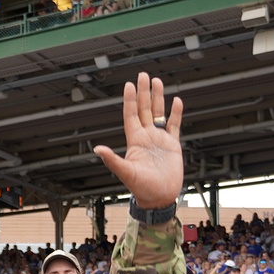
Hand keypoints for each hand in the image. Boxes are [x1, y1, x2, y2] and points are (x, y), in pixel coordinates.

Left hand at [93, 73, 183, 209]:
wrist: (159, 198)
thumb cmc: (141, 189)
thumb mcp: (125, 173)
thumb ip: (112, 159)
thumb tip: (97, 148)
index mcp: (134, 141)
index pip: (131, 115)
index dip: (130, 100)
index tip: (129, 85)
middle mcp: (146, 137)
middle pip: (144, 109)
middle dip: (143, 92)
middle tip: (143, 75)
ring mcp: (159, 140)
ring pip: (158, 114)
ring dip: (158, 98)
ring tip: (157, 82)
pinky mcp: (172, 145)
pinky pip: (173, 126)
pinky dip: (175, 114)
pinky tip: (176, 102)